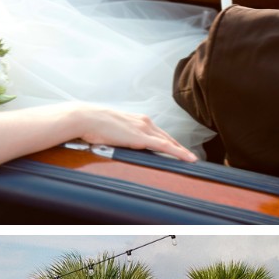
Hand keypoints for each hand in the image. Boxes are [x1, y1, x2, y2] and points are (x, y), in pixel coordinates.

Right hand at [73, 106, 197, 161]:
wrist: (86, 118)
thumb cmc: (93, 124)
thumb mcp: (111, 129)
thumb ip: (120, 135)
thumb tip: (119, 142)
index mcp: (137, 120)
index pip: (158, 133)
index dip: (170, 142)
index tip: (178, 149)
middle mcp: (144, 122)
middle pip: (167, 137)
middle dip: (179, 147)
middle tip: (190, 157)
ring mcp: (144, 129)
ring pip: (169, 142)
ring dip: (182, 151)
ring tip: (192, 160)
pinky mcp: (141, 138)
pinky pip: (165, 146)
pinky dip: (179, 152)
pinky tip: (188, 158)